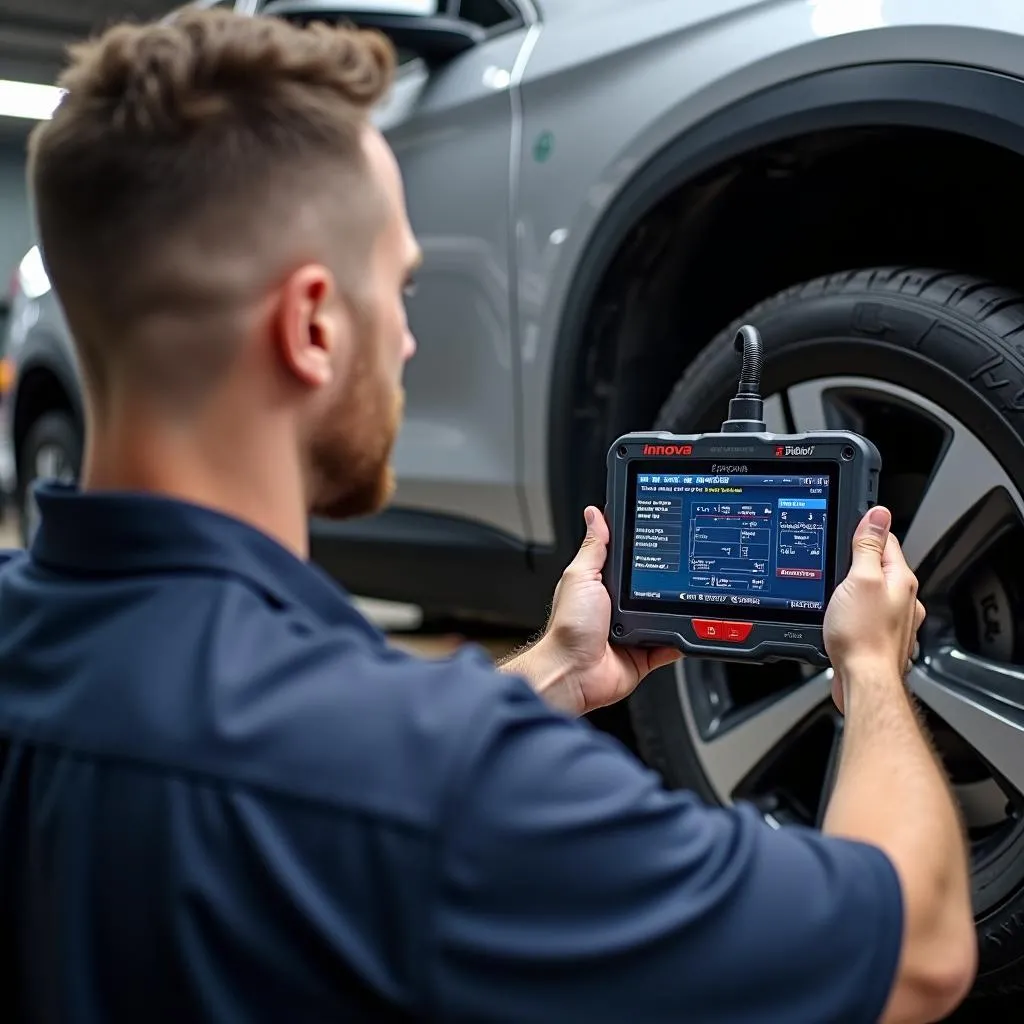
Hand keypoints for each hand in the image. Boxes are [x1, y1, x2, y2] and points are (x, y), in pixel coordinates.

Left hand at [503, 507, 680, 715]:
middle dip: (667, 582)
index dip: (644, 550)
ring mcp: (634, 632)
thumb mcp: (581, 576)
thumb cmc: (570, 627)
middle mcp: (619, 608)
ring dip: (674, 610)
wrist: (574, 672)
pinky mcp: (645, 655)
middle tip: (680, 572)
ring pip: (665, 615)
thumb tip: (594, 514)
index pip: (630, 562)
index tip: (664, 536)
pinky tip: (687, 629)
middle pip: (653, 588)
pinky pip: (671, 645)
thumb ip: (594, 547)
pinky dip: (681, 639)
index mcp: (603, 586)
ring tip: (684, 599)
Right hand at [823, 506, 925, 713]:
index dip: (864, 530)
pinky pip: (865, 613)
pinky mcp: (879, 637)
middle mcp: (902, 598)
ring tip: (834, 590)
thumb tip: (877, 514)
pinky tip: (840, 616)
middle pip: (878, 565)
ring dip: (853, 588)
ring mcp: (892, 619)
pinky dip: (852, 610)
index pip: (886, 539)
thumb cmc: (863, 635)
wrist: (865, 681)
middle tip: (833, 561)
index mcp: (900, 579)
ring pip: (871, 591)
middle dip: (856, 561)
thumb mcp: (860, 579)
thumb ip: (868, 546)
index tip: (848, 526)